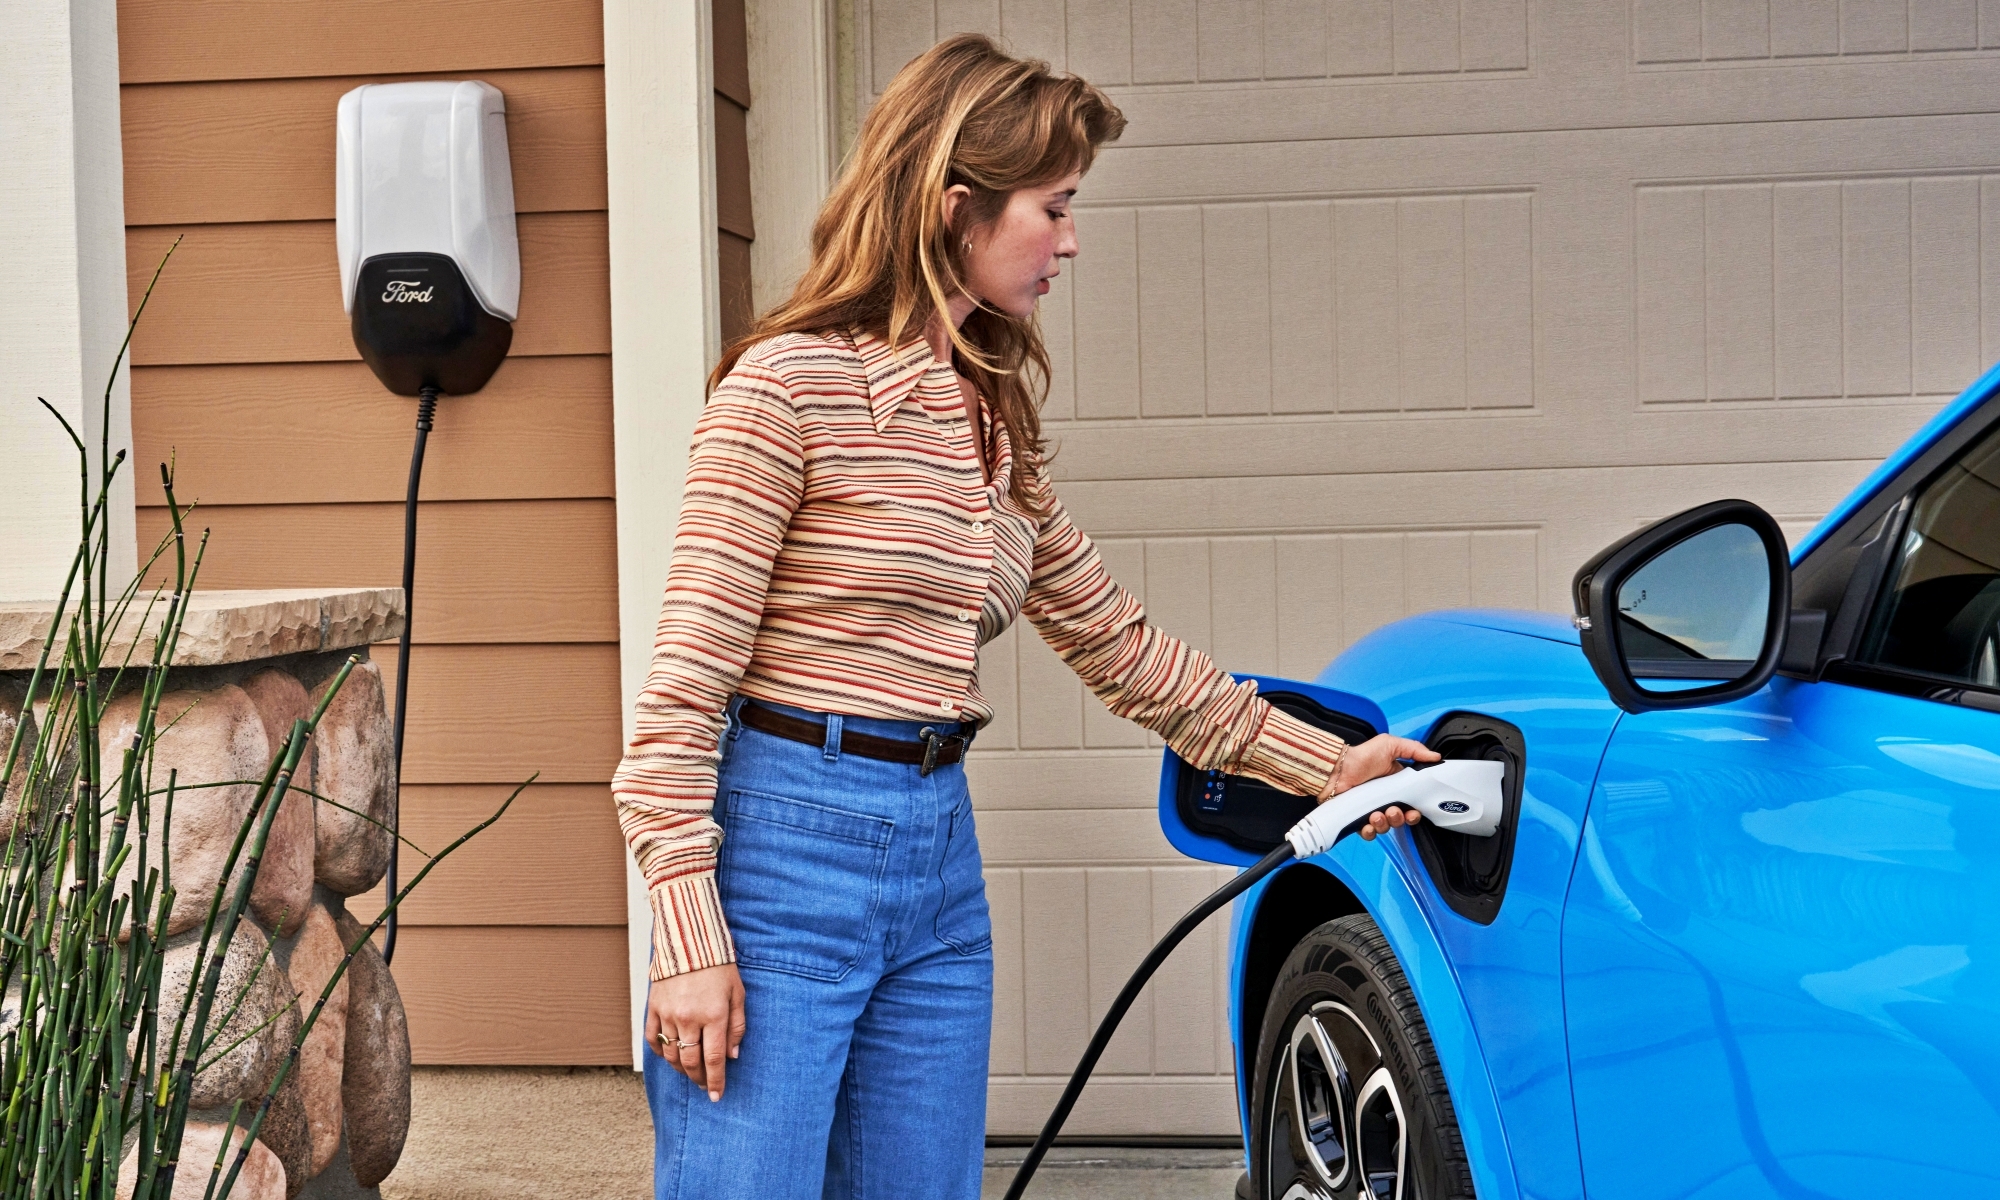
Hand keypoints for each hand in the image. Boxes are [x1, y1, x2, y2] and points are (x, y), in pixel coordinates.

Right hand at [645, 963, 745, 1101]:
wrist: (689, 939)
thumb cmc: (719, 966)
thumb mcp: (737, 993)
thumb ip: (737, 1026)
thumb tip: (733, 1056)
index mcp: (713, 1016)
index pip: (714, 1059)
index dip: (716, 1080)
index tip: (717, 1096)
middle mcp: (689, 1018)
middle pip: (691, 1061)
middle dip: (699, 1078)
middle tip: (704, 1085)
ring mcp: (668, 1014)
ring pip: (672, 1054)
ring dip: (681, 1068)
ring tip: (689, 1073)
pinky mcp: (653, 1007)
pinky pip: (653, 1038)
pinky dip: (660, 1052)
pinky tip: (670, 1056)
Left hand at [1317, 733, 1440, 841]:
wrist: (1336, 769)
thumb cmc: (1361, 756)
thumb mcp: (1390, 745)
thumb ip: (1415, 750)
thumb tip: (1435, 757)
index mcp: (1396, 785)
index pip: (1412, 804)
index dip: (1415, 811)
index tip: (1415, 811)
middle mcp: (1385, 799)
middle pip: (1401, 818)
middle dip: (1400, 818)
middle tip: (1393, 810)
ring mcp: (1371, 810)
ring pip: (1386, 827)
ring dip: (1385, 824)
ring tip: (1378, 814)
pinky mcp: (1358, 818)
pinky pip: (1369, 833)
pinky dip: (1370, 831)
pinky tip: (1368, 822)